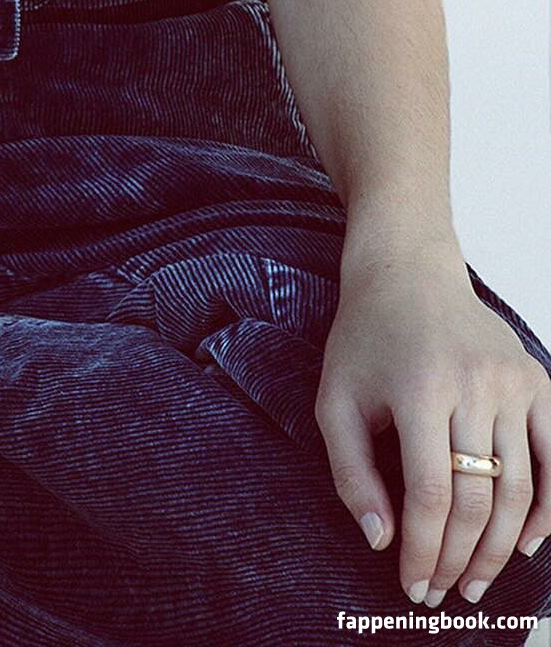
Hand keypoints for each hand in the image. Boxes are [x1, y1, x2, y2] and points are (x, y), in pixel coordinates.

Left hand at [315, 249, 550, 607]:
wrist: (408, 272)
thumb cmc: (366, 340)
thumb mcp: (335, 400)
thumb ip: (350, 473)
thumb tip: (381, 541)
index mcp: (419, 388)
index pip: (431, 494)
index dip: (425, 550)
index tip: (412, 584)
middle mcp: (473, 384)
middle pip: (478, 499)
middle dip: (461, 559)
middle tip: (445, 592)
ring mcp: (513, 382)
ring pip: (520, 488)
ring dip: (501, 547)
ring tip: (477, 581)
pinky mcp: (538, 380)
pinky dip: (548, 508)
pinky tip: (527, 544)